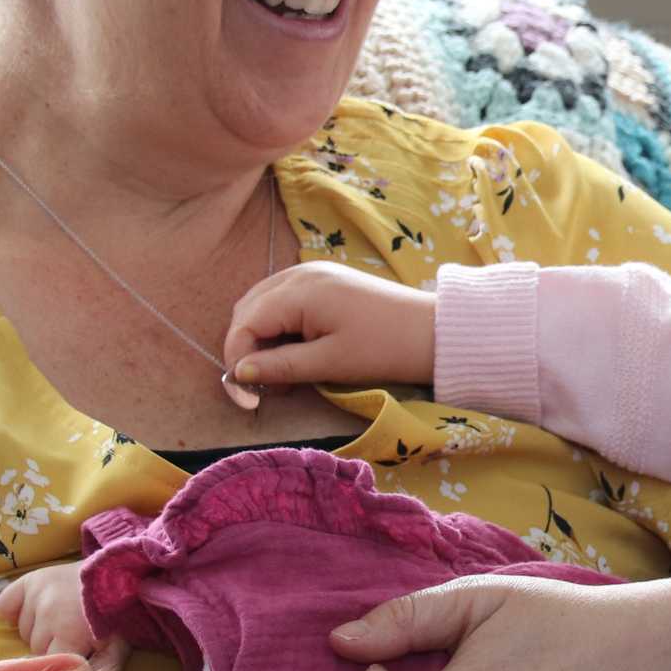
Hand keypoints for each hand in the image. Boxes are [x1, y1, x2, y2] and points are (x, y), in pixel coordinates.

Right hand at [0, 561, 123, 670]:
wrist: (118, 576)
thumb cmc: (117, 616)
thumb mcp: (116, 648)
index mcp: (70, 633)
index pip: (49, 664)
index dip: (61, 663)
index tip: (74, 656)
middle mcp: (48, 613)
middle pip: (36, 647)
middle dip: (51, 646)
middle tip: (71, 635)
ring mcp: (38, 594)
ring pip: (24, 629)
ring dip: (38, 629)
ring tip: (60, 619)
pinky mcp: (29, 580)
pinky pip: (6, 604)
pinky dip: (13, 611)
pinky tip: (32, 612)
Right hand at [222, 261, 435, 393]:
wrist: (434, 332)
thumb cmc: (384, 348)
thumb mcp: (329, 363)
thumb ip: (280, 366)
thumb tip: (239, 373)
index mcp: (299, 290)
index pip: (244, 323)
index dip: (237, 360)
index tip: (247, 398)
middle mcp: (299, 273)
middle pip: (248, 310)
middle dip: (247, 349)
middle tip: (265, 388)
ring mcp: (312, 273)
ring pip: (264, 306)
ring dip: (263, 340)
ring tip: (284, 375)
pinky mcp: (325, 281)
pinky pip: (285, 302)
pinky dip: (281, 328)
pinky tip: (297, 353)